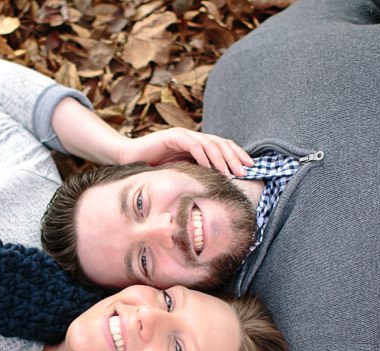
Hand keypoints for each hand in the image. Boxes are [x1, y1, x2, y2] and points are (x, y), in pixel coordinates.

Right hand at [117, 128, 253, 177]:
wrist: (128, 158)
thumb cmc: (153, 168)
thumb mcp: (180, 172)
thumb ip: (196, 173)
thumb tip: (218, 187)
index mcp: (197, 144)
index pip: (223, 146)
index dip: (238, 155)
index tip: (250, 168)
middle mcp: (193, 136)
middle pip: (221, 143)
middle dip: (235, 158)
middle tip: (245, 172)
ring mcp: (183, 135)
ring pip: (210, 144)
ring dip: (222, 159)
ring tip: (231, 172)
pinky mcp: (172, 137)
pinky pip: (193, 145)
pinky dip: (203, 156)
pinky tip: (210, 167)